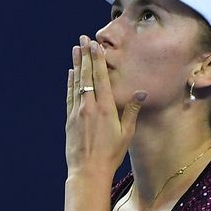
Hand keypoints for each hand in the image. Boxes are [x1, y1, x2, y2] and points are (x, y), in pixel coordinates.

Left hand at [65, 35, 146, 177]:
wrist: (88, 171)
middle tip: (82, 39)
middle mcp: (90, 107)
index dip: (98, 60)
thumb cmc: (112, 154)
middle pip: (87, 76)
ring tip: (75, 50)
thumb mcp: (126, 133)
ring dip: (77, 65)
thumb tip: (140, 93)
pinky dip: (71, 83)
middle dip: (85, 56)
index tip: (95, 45)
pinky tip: (71, 73)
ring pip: (77, 83)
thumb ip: (132, 111)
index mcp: (106, 109)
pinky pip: (70, 96)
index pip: (101, 78)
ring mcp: (78, 112)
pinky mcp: (70, 120)